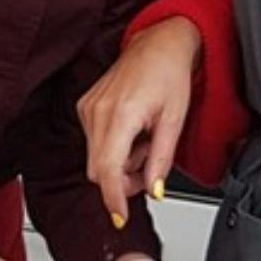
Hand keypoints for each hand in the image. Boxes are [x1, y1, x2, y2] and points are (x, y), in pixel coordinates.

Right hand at [78, 17, 200, 222]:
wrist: (159, 43)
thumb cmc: (170, 73)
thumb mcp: (174, 120)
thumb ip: (161, 159)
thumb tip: (153, 189)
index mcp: (121, 114)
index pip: (108, 170)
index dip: (113, 198)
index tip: (120, 217)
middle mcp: (97, 111)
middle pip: (99, 169)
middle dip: (123, 179)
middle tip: (151, 167)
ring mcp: (88, 107)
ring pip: (96, 158)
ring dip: (120, 162)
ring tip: (146, 140)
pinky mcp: (86, 106)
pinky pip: (94, 142)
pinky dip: (114, 147)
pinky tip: (133, 131)